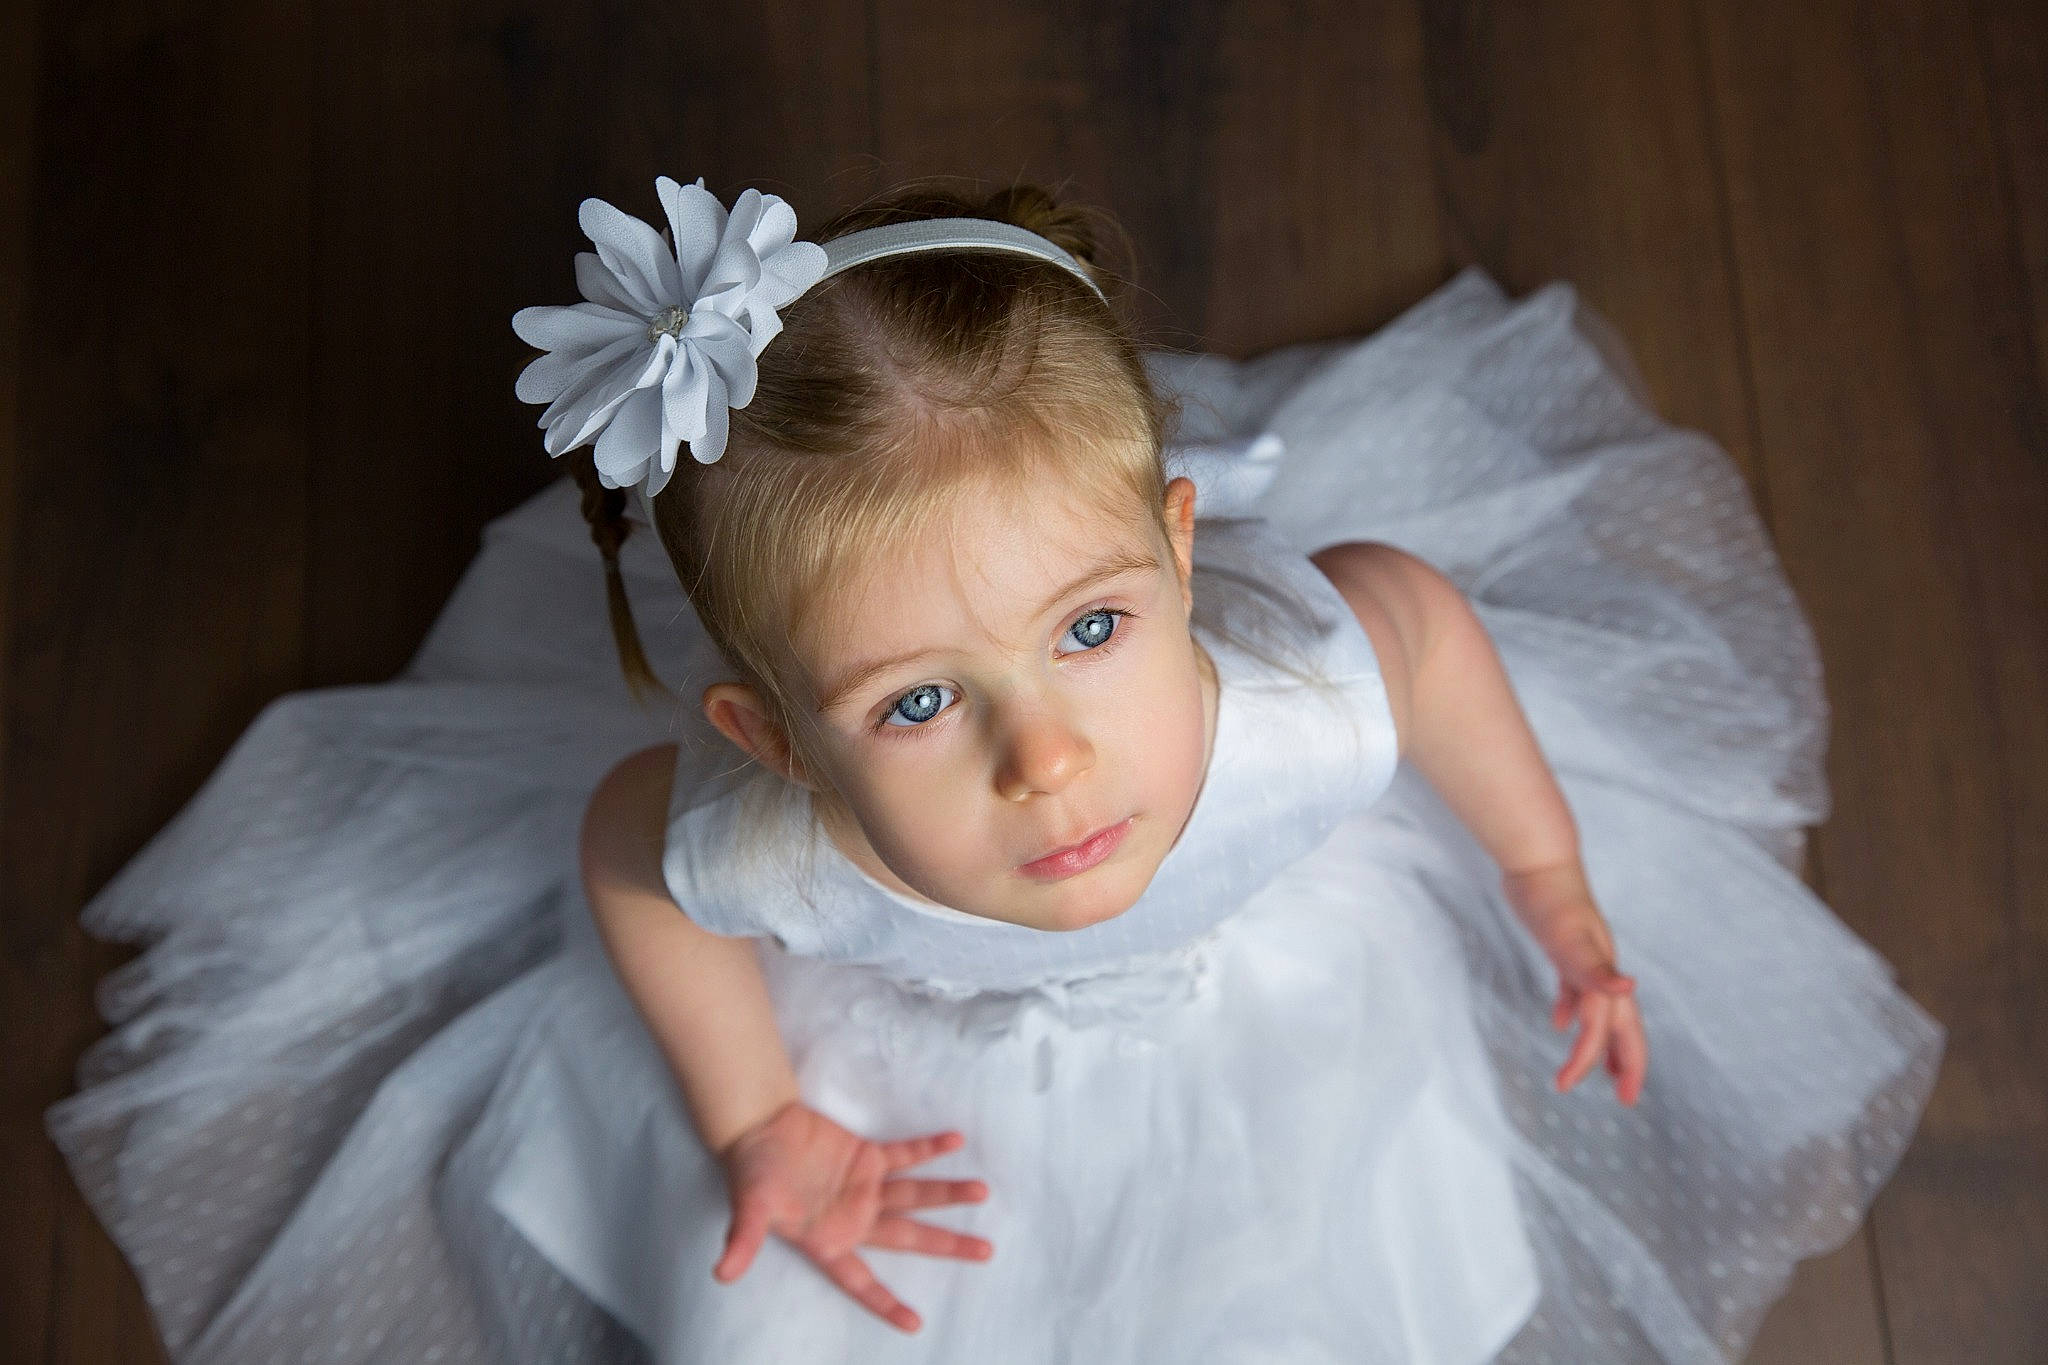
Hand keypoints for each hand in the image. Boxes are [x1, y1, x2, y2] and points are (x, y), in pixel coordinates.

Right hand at [712, 1100, 992, 1332]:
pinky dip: (929, 1149)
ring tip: (982, 1193)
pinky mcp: (868, 1156)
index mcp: (828, 1240)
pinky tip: (955, 1142)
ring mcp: (865, 1187)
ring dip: (948, 1194)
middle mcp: (855, 1218)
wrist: (759, 1128)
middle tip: (986, 1252)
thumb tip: (722, 1273)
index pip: (860, 1281)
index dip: (884, 1303)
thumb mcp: (748, 1209)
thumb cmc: (753, 1174)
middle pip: (910, 1237)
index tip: (914, 1325)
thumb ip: (742, 1240)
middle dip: (947, 1246)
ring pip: (916, 1195)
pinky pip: (905, 1155)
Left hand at [1502, 861, 1649, 1106]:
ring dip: (1600, 1041)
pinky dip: (1569, 1008)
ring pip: (1599, 1011)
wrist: (1538, 859)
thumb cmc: (1551, 898)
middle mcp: (1600, 970)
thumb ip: (1595, 968)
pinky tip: (1559, 1021)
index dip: (1606, 1062)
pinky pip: (1573, 987)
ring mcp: (1584, 958)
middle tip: (1625, 1099)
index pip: (1611, 1030)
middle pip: (1620, 1025)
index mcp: (1603, 976)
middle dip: (1625, 1063)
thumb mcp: (1569, 937)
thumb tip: (1629, 991)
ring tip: (1598, 1069)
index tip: (1597, 1095)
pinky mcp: (1564, 947)